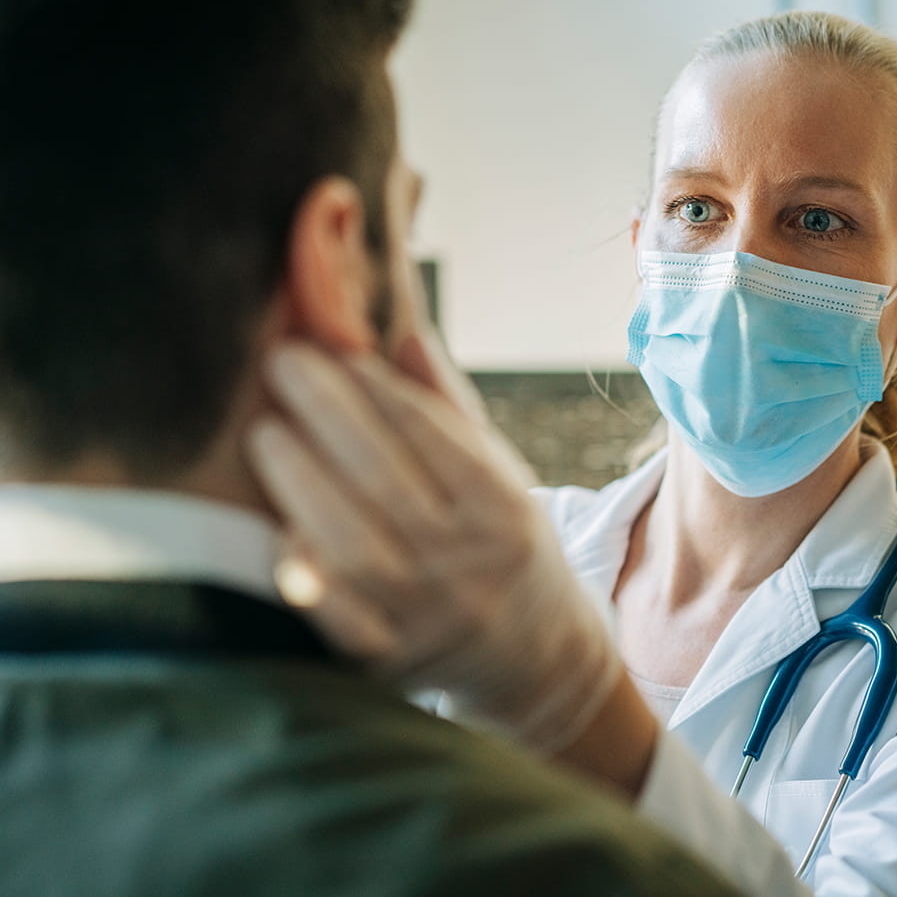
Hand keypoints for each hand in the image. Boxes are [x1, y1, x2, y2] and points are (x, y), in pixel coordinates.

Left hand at [245, 335, 621, 751]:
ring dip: (302, 483)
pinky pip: (336, 618)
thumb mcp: (499, 473)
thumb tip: (397, 329)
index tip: (333, 344)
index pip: (435, 436)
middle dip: (329, 413)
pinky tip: (277, 527)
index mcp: (503, 510)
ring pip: (354, 546)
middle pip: (387, 480)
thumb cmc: (502, 544)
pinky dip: (305, 572)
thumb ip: (446, 406)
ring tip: (265, 432)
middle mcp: (470, 564)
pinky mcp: (388, 662)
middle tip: (282, 362)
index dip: (379, 388)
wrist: (535, 657)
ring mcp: (427, 617)